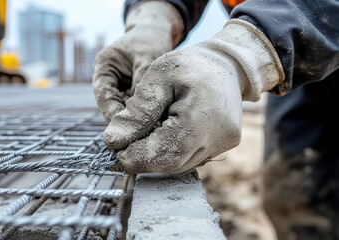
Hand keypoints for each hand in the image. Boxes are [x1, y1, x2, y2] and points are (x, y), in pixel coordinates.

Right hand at [92, 1, 183, 121]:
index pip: (104, 95)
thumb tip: (143, 109)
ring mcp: (120, 90)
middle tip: (143, 135)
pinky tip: (159, 125)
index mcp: (103, 68)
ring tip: (154, 132)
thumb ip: (142, 80)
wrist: (157, 33)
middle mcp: (108, 82)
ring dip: (139, 121)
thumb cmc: (149, 40)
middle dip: (128, 121)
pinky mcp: (133, 97)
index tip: (127, 128)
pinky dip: (147, 117)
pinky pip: (138, 110)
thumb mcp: (147, 56)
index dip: (113, 113)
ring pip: (126, 112)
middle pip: (114, 107)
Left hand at [104, 20, 284, 173]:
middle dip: (143, 157)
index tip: (115, 150)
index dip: (136, 157)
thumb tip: (113, 141)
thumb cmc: (190, 65)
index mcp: (202, 116)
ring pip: (181, 164)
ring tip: (143, 135)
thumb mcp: (158, 76)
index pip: (165, 153)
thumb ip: (137, 111)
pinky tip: (164, 133)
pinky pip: (192, 156)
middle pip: (173, 163)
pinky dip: (172, 150)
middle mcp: (219, 137)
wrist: (226, 63)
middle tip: (124, 145)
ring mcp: (224, 144)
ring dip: (157, 155)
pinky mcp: (224, 145)